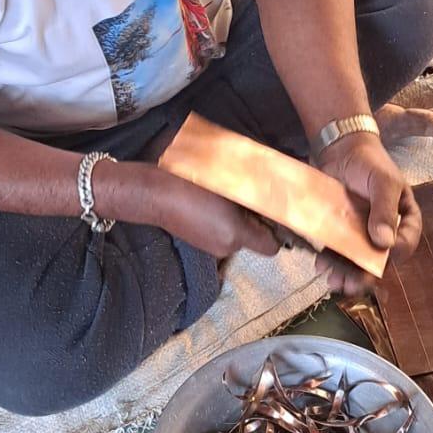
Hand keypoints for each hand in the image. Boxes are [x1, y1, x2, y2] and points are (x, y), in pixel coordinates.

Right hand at [143, 171, 282, 261]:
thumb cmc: (192, 185)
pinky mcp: (199, 242)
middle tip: (250, 197)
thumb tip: (271, 198)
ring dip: (238, 220)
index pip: (271, 247)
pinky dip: (222, 221)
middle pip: (254, 239)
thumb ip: (254, 196)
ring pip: (238, 236)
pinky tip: (212, 202)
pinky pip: (221, 233)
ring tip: (229, 196)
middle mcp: (226, 248)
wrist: (155, 193)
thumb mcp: (229, 185)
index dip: (277, 231)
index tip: (273, 212)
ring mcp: (211, 248)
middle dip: (255, 221)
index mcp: (236, 236)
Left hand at [315, 132, 422, 289]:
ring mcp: (363, 232)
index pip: (405, 244)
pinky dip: (332, 262)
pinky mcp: (342, 231)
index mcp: (405, 218)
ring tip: (333, 282)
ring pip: (358, 260)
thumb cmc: (368, 161)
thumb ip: (385, 209)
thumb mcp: (383, 181)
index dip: (393, 255)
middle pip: (380, 259)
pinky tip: (322, 266)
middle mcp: (386, 230)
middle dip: (365, 275)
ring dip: (346, 274)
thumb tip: (385, 243)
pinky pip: (339, 251)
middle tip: (351, 286)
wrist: (338, 148)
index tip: (378, 262)